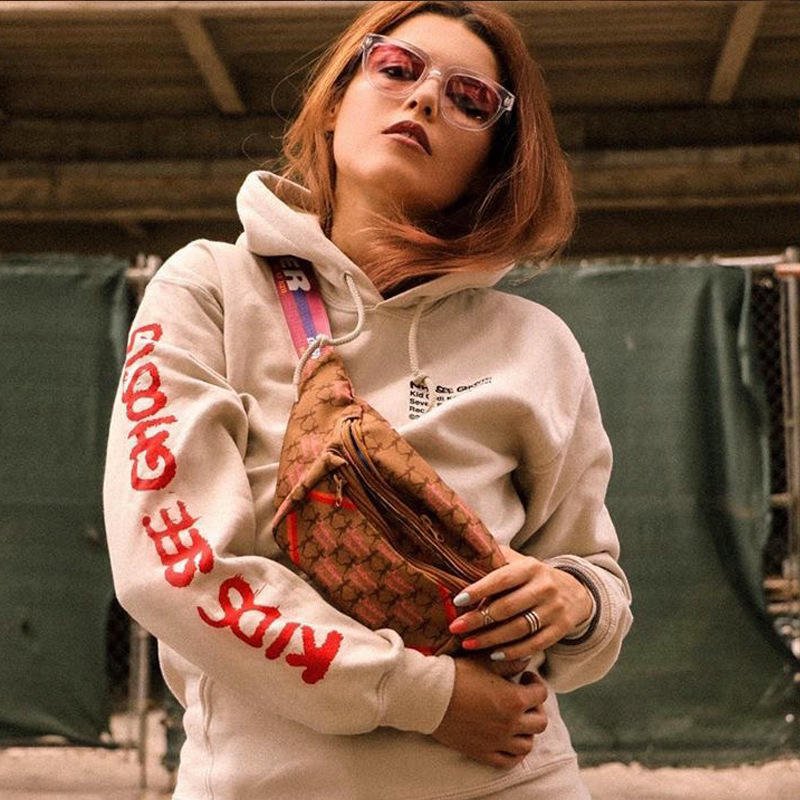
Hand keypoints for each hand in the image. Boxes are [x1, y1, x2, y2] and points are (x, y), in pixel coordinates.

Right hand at [431, 657, 547, 769]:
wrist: (430, 695)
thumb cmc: (457, 674)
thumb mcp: (485, 661)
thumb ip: (510, 662)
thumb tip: (526, 661)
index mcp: (514, 700)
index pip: (541, 694)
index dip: (536, 684)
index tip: (526, 679)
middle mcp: (510, 724)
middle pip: (540, 722)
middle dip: (536, 708)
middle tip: (524, 699)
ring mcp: (498, 741)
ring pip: (527, 744)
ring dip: (527, 731)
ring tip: (517, 720)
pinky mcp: (483, 753)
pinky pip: (509, 761)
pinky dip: (514, 753)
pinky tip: (508, 740)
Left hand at [448, 546, 592, 662]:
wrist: (575, 593)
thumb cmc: (534, 578)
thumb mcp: (520, 563)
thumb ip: (497, 560)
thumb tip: (465, 555)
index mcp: (531, 568)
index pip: (502, 579)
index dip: (479, 590)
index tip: (458, 600)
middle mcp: (544, 587)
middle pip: (507, 607)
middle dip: (478, 619)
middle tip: (455, 627)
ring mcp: (554, 610)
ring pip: (518, 628)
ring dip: (490, 639)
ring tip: (467, 643)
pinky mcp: (560, 630)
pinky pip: (534, 644)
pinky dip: (512, 652)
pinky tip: (493, 654)